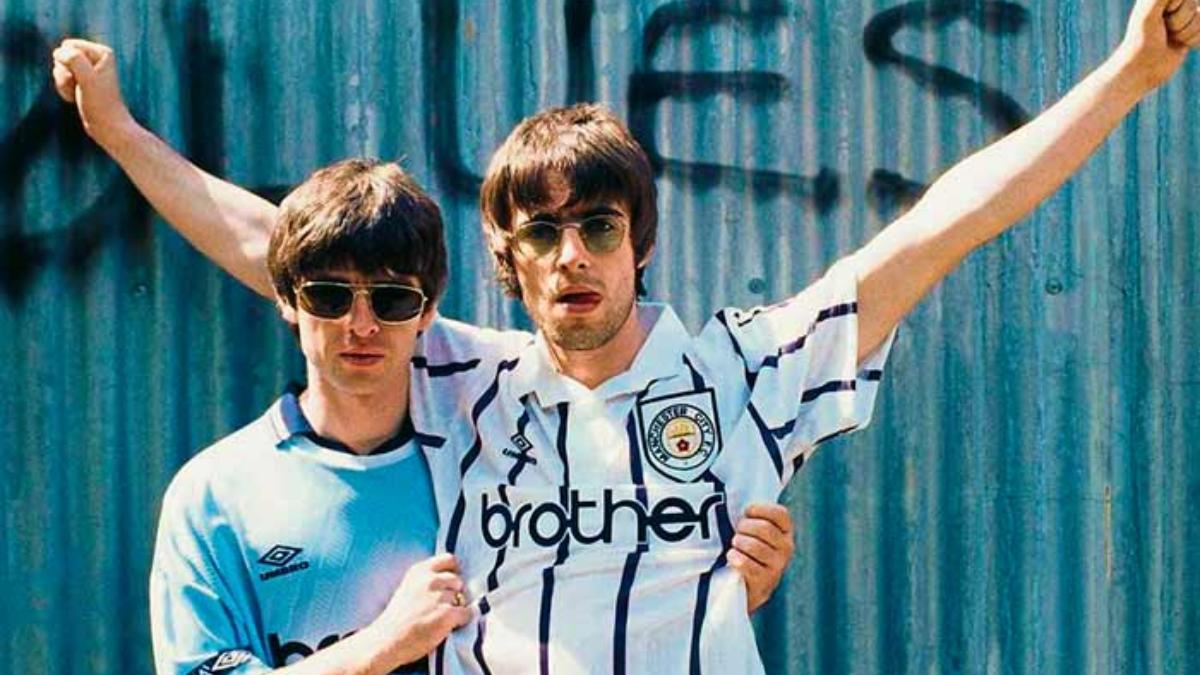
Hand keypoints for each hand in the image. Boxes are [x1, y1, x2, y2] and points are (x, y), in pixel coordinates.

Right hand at [51, 38, 135, 145]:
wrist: (108, 127)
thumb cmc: (101, 104)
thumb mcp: (88, 79)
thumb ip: (74, 60)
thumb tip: (59, 51)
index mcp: (102, 52)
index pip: (68, 45)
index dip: (68, 62)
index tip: (84, 80)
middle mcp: (96, 57)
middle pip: (61, 55)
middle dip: (64, 74)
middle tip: (79, 88)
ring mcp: (88, 69)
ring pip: (58, 68)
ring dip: (63, 83)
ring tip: (78, 94)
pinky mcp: (81, 80)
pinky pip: (60, 78)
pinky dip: (63, 89)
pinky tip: (74, 98)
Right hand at [365, 553, 471, 667]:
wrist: (386, 642)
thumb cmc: (397, 619)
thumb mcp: (408, 588)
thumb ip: (427, 580)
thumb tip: (453, 578)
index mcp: (419, 571)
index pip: (449, 559)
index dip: (453, 572)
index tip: (450, 584)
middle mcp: (430, 580)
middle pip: (458, 581)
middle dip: (454, 593)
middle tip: (441, 607)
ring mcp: (439, 596)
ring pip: (462, 599)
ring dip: (456, 609)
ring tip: (439, 619)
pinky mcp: (447, 614)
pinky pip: (466, 614)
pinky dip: (461, 621)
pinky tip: (447, 627)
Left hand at [728, 503, 794, 613]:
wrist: (745, 587)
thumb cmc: (747, 551)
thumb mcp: (754, 532)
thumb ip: (753, 517)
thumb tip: (733, 494)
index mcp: (786, 531)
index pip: (780, 514)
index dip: (760, 509)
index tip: (746, 512)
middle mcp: (786, 548)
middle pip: (764, 529)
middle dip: (744, 528)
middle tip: (736, 533)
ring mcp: (777, 566)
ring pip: (755, 546)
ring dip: (738, 544)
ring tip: (734, 546)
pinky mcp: (765, 582)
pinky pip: (748, 565)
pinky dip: (736, 559)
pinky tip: (732, 557)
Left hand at [1117, 0, 1196, 89]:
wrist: (1143, 69)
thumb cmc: (1141, 41)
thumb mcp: (1148, 14)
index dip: (1174, 8)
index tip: (1158, 18)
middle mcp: (1171, 4)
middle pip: (1193, 4)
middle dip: (1179, 22)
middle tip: (1162, 31)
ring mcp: (1182, 18)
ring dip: (1185, 32)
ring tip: (1169, 38)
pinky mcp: (1190, 32)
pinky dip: (1192, 40)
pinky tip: (1179, 45)